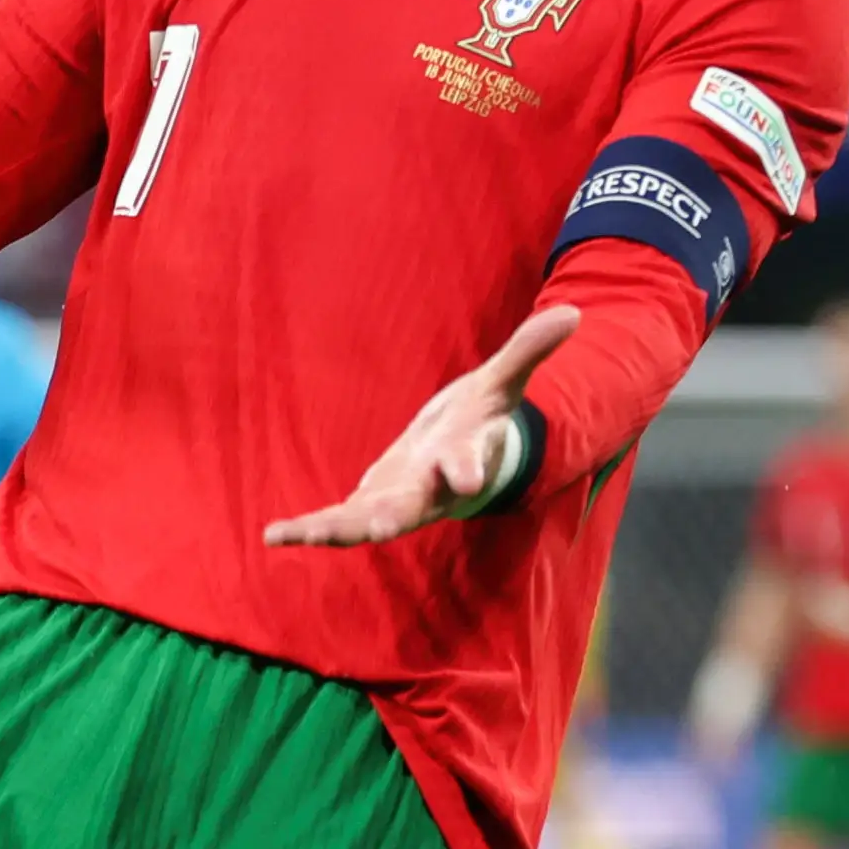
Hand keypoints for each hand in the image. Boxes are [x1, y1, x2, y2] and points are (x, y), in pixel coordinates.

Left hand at [263, 306, 580, 547]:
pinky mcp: (372, 505)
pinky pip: (338, 521)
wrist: (462, 459)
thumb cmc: (480, 419)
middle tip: (369, 528)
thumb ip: (528, 350)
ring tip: (290, 533)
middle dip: (388, 515)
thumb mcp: (502, 382)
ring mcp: (399, 503)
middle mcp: (431, 491)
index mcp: (463, 458)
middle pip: (410, 507)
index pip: (469, 464)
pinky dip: (309, 529)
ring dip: (331, 530)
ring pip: (364, 523)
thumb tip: (574, 313)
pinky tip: (274, 534)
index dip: (468, 469)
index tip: (466, 480)